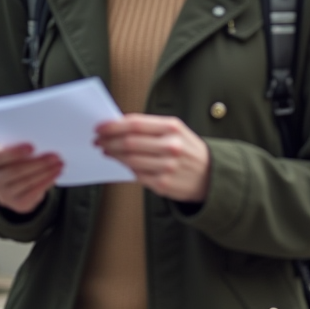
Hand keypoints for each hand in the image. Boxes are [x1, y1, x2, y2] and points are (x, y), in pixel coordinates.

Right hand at [0, 143, 62, 214]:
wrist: (10, 183)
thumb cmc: (14, 160)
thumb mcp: (13, 151)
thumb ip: (22, 148)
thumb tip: (43, 145)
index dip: (14, 152)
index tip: (32, 147)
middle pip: (16, 171)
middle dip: (38, 163)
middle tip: (55, 156)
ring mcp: (3, 195)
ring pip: (27, 182)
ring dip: (46, 172)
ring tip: (60, 164)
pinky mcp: (17, 204)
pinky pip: (34, 192)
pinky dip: (47, 182)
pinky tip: (56, 174)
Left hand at [95, 114, 210, 202]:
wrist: (211, 175)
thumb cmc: (189, 151)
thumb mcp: (177, 132)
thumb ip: (151, 128)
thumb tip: (119, 126)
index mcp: (173, 128)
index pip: (135, 124)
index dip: (113, 125)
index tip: (100, 127)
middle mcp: (171, 146)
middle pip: (129, 142)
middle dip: (109, 140)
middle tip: (98, 140)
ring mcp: (167, 166)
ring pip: (129, 159)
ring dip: (113, 154)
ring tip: (106, 151)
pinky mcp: (162, 184)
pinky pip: (136, 174)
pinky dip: (125, 168)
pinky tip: (121, 163)